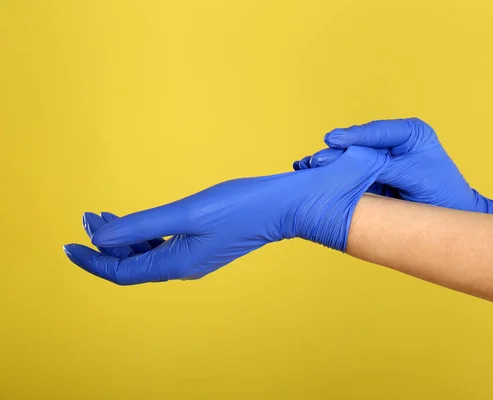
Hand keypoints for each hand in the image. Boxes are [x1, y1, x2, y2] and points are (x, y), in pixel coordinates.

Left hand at [64, 147, 387, 284]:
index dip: (92, 261)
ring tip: (105, 216)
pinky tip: (140, 219)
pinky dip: (144, 234)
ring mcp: (195, 256)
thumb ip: (143, 225)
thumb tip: (102, 237)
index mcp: (177, 263)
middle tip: (88, 218)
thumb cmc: (241, 206)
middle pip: (132, 264)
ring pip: (147, 254)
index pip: (122, 272)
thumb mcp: (187, 212)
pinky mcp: (204, 245)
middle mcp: (184, 266)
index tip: (68, 246)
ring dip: (124, 238)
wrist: (284, 207)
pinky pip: (163, 246)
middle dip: (105, 244)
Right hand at [294, 118, 492, 216]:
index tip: (332, 139)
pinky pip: (350, 173)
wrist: (453, 217)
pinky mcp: (372, 176)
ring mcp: (381, 159)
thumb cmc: (442, 194)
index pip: (377, 132)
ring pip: (351, 158)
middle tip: (313, 161)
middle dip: (335, 152)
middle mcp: (394, 142)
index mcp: (410, 132)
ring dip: (329, 164)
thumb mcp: (413, 175)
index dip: (353, 137)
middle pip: (359, 144)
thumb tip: (350, 162)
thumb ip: (382, 167)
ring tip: (306, 167)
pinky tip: (313, 174)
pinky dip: (334, 175)